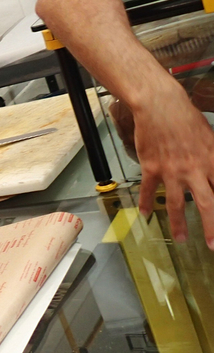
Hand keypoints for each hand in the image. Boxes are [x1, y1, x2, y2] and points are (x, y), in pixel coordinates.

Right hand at [133, 86, 213, 246]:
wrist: (160, 107)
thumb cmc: (187, 119)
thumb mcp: (210, 138)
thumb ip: (213, 158)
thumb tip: (213, 173)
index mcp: (212, 161)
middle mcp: (194, 169)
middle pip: (207, 204)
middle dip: (212, 227)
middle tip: (213, 245)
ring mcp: (172, 171)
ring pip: (178, 203)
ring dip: (179, 224)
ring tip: (181, 239)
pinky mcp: (152, 168)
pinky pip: (149, 190)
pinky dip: (147, 203)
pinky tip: (145, 215)